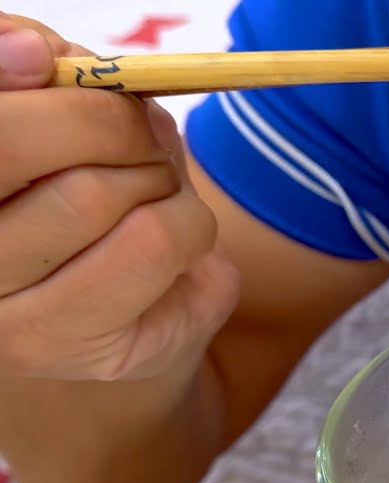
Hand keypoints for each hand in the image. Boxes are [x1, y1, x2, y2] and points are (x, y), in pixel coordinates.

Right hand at [0, 14, 238, 381]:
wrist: (144, 298)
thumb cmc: (93, 182)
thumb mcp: (62, 110)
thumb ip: (45, 71)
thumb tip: (31, 52)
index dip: (28, 87)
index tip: (54, 63)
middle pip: (19, 145)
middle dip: (106, 122)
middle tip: (142, 135)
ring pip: (94, 193)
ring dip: (158, 177)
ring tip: (157, 192)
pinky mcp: (67, 345)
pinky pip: (156, 244)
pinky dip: (189, 223)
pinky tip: (175, 240)